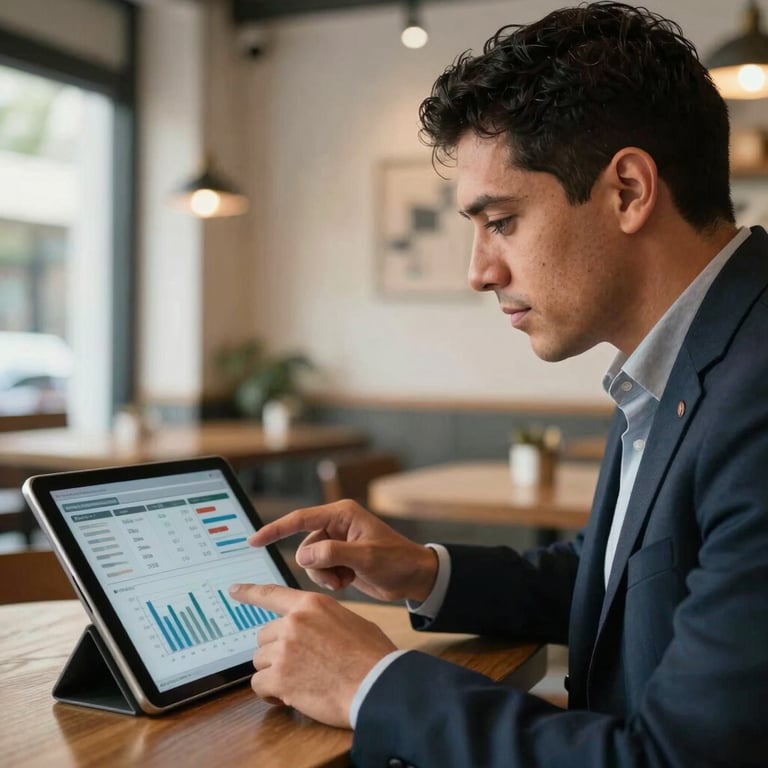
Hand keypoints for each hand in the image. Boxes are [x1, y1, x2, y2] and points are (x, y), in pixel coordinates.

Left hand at [228, 582, 396, 726]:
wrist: (376, 684)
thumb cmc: (371, 655)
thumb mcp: (349, 621)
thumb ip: (322, 619)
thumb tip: (313, 630)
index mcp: (311, 604)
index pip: (272, 594)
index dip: (250, 592)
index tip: (234, 590)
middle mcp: (293, 622)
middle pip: (265, 635)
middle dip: (277, 651)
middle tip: (299, 665)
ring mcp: (284, 648)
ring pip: (261, 660)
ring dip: (274, 672)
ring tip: (299, 681)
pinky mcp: (280, 677)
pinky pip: (259, 684)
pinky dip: (270, 693)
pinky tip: (288, 696)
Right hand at [248, 500, 437, 601]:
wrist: (415, 578)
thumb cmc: (397, 561)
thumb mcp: (367, 557)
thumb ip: (334, 553)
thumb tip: (303, 556)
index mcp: (342, 514)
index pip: (300, 519)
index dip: (275, 529)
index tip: (254, 540)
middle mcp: (337, 525)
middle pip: (305, 546)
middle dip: (317, 566)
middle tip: (338, 577)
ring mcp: (338, 543)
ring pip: (311, 562)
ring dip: (324, 576)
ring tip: (346, 580)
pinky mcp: (340, 559)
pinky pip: (320, 571)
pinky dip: (331, 580)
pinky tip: (350, 581)